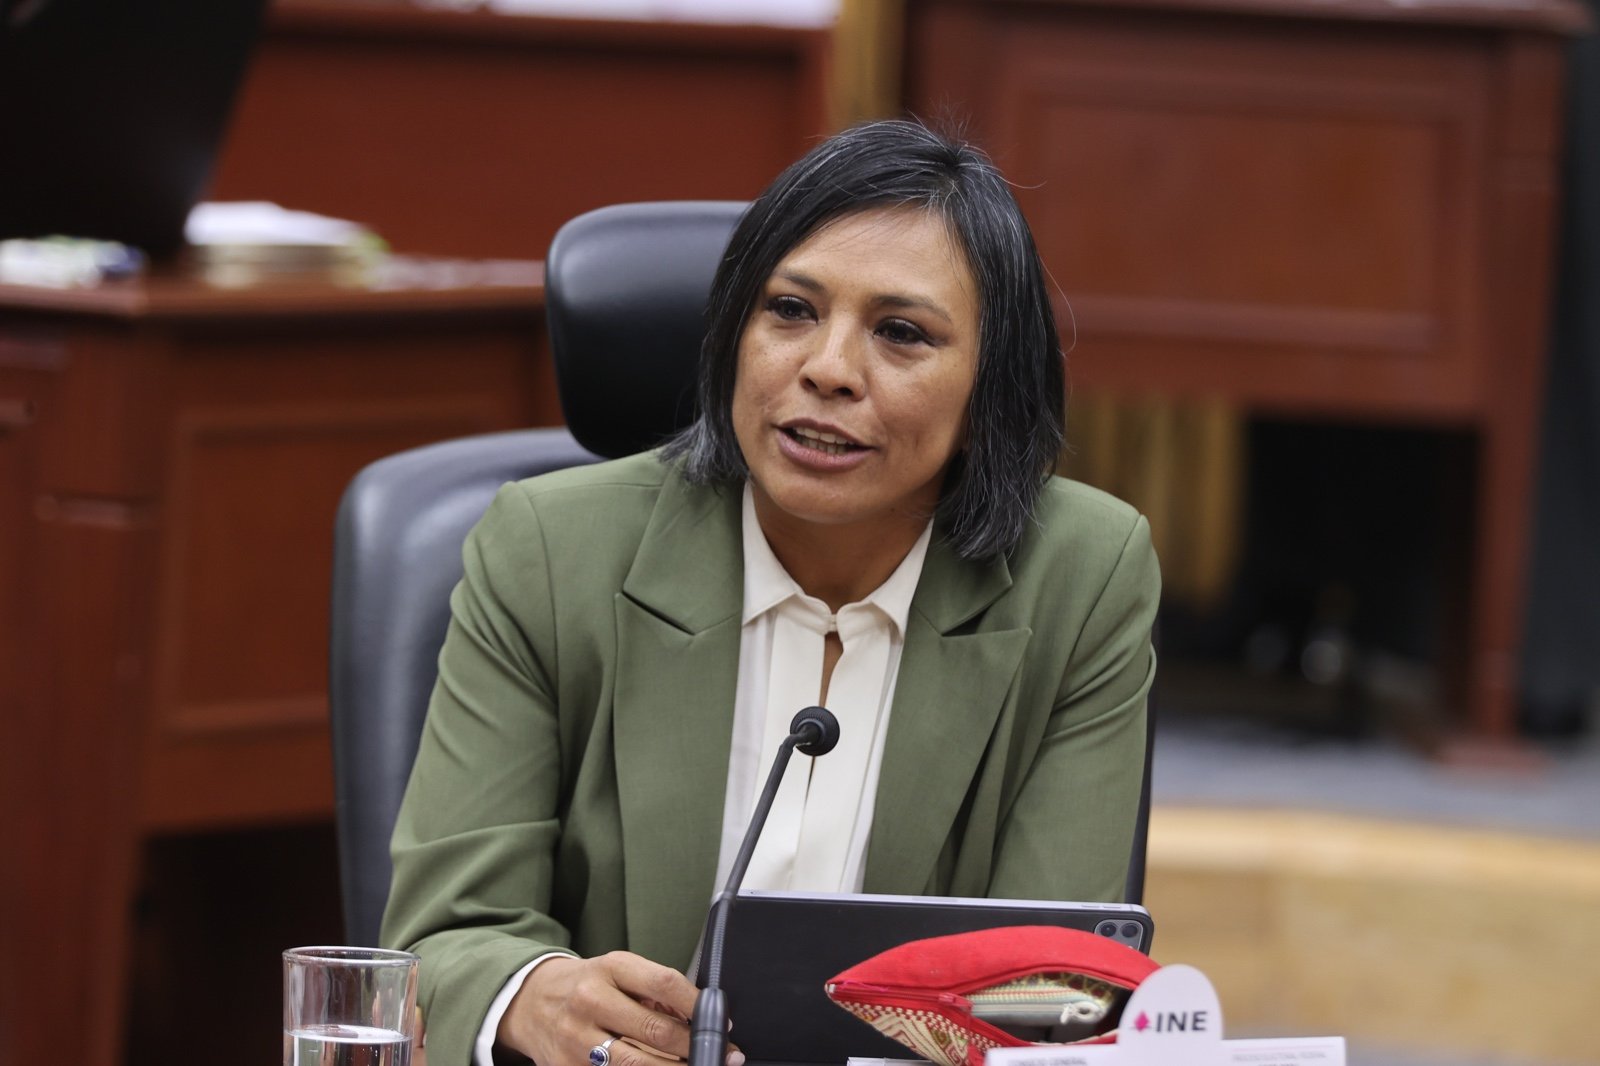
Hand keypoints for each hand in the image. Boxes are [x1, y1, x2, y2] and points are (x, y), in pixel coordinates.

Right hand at [497, 952, 741, 1065]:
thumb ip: (655, 991)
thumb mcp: (617, 972)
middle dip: (694, 1047)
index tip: (720, 1021)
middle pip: (655, 1030)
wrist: (530, 1002)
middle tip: (721, 1055)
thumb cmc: (585, 985)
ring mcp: (576, 1039)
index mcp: (609, 968)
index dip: (698, 1005)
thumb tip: (699, 1017)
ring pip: (636, 1064)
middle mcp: (591, 1001)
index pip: (664, 983)